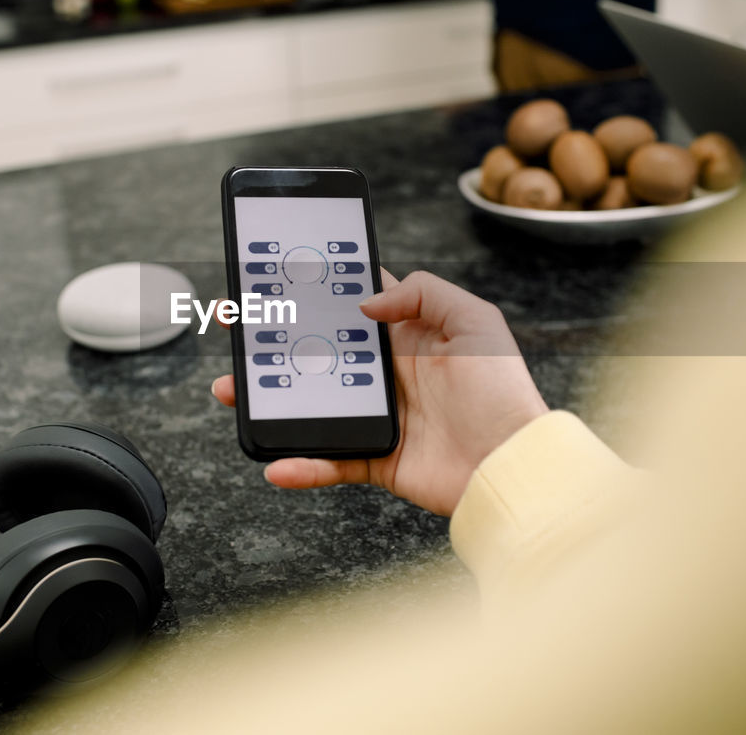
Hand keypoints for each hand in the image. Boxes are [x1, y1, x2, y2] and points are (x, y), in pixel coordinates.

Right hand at [211, 270, 548, 516]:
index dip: (313, 291)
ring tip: (230, 389)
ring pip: (309, 403)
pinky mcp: (376, 458)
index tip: (274, 280)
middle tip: (236, 327)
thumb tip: (365, 301)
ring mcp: (377, 416)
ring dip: (266, 399)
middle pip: (315, 351)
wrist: (515, 466)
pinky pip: (328, 460)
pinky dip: (300, 463)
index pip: (349, 305)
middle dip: (271, 340)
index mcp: (407, 335)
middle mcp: (386, 373)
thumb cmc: (504, 393)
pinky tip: (274, 462)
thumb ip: (424, 293)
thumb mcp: (475, 322)